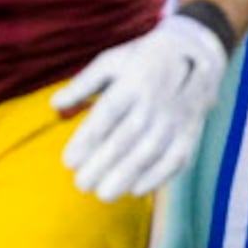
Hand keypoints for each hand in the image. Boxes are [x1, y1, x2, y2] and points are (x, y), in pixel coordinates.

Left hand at [52, 9, 230, 200]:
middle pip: (126, 139)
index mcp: (131, 83)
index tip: (68, 162)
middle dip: (102, 165)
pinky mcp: (191, 133)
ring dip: (126, 176)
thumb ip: (82, 85)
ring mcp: (175, 119)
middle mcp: (154, 103)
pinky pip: (176, 159)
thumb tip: (53, 105)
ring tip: (103, 194)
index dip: (87, 141)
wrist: (193, 52)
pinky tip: (136, 191)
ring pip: (150, 153)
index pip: (106, 116)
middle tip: (80, 184)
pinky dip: (158, 177)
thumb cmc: (139, 60)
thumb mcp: (109, 62)